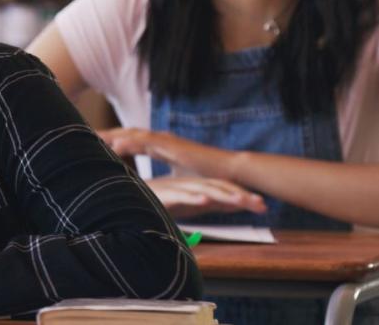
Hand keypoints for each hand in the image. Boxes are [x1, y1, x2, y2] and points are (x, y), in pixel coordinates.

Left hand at [98, 128, 238, 178]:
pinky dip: (132, 142)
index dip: (108, 140)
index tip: (86, 142)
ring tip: (91, 137)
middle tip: (79, 134)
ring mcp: (166, 141)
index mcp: (158, 146)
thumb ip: (155, 180)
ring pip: (133, 134)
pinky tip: (117, 145)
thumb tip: (141, 190)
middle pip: (125, 133)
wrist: (228, 172)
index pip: (128, 140)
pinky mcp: (174, 147)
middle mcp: (160, 140)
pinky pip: (149, 142)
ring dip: (112, 135)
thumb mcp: (172, 179)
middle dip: (104, 134)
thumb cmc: (203, 175)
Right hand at [148, 177, 266, 218]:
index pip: (224, 189)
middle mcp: (190, 185)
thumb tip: (232, 207)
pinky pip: (181, 195)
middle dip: (242, 196)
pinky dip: (193, 197)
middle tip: (262, 205)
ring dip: (225, 196)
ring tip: (242, 202)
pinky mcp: (164, 194)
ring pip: (205, 191)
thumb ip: (209, 204)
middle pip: (220, 188)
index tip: (262, 206)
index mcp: (197, 187)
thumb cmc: (159, 201)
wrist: (130, 197)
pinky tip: (205, 200)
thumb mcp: (190, 204)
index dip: (243, 196)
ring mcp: (178, 189)